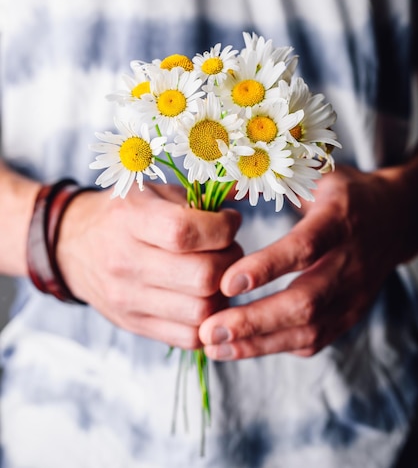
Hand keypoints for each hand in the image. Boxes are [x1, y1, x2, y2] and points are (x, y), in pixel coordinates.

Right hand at [57, 183, 241, 348]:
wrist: (74, 246)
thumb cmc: (124, 213)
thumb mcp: (154, 190)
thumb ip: (199, 194)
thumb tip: (246, 193)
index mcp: (130, 219)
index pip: (185, 232)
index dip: (222, 228)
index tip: (229, 222)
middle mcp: (125, 262)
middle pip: (202, 277)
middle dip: (230, 262)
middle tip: (228, 250)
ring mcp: (128, 299)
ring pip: (201, 312)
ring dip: (223, 294)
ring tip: (218, 274)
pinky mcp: (134, 325)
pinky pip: (189, 338)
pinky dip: (209, 320)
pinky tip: (206, 297)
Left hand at [199, 161, 417, 359]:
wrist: (396, 219)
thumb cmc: (342, 194)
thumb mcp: (313, 175)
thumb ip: (272, 182)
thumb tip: (222, 183)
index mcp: (337, 220)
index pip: (303, 248)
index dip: (265, 267)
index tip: (225, 283)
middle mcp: (349, 262)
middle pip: (305, 301)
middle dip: (254, 320)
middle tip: (209, 330)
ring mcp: (353, 294)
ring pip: (309, 330)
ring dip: (258, 343)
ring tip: (214, 346)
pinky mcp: (350, 314)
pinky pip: (314, 341)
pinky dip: (275, 347)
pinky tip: (240, 347)